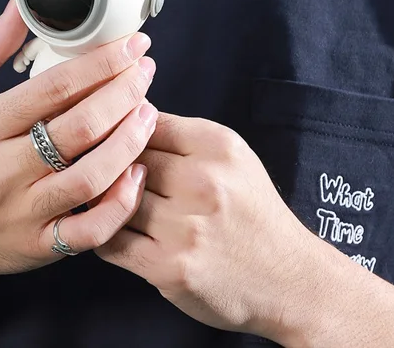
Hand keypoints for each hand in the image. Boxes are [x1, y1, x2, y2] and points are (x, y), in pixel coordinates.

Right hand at [0, 0, 158, 297]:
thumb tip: (21, 5)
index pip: (52, 89)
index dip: (101, 62)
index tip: (131, 44)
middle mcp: (0, 173)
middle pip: (79, 130)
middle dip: (124, 93)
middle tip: (145, 71)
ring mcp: (23, 214)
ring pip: (92, 178)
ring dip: (131, 141)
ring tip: (148, 111)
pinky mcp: (40, 246)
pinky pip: (92, 230)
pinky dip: (122, 202)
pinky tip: (136, 170)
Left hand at [96, 113, 316, 339]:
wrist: (289, 280)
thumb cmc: (251, 213)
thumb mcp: (231, 157)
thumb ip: (180, 135)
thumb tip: (123, 114)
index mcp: (217, 146)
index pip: (146, 121)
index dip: (124, 130)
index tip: (115, 138)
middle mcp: (203, 182)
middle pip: (127, 158)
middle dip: (114, 166)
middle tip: (103, 171)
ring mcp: (185, 227)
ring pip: (114, 198)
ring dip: (106, 200)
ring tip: (107, 200)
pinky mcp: (169, 266)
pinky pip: (111, 240)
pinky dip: (104, 233)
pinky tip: (112, 228)